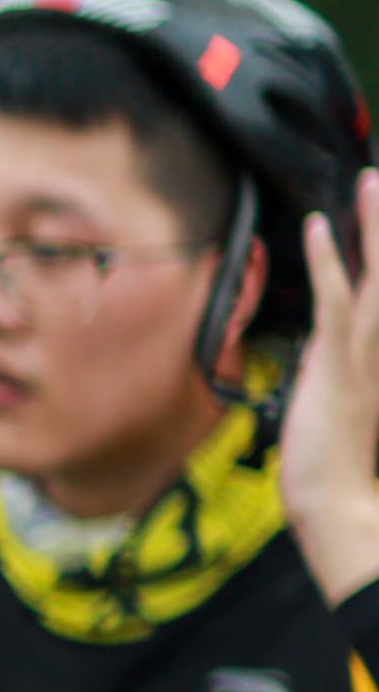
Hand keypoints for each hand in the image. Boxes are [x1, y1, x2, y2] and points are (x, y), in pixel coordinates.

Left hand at [282, 169, 378, 604]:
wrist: (345, 507)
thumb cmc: (344, 469)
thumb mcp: (346, 409)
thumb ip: (341, 371)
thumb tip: (326, 346)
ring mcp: (370, 354)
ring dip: (373, 227)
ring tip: (370, 183)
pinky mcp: (339, 362)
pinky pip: (335, 300)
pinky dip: (328, 261)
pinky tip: (318, 227)